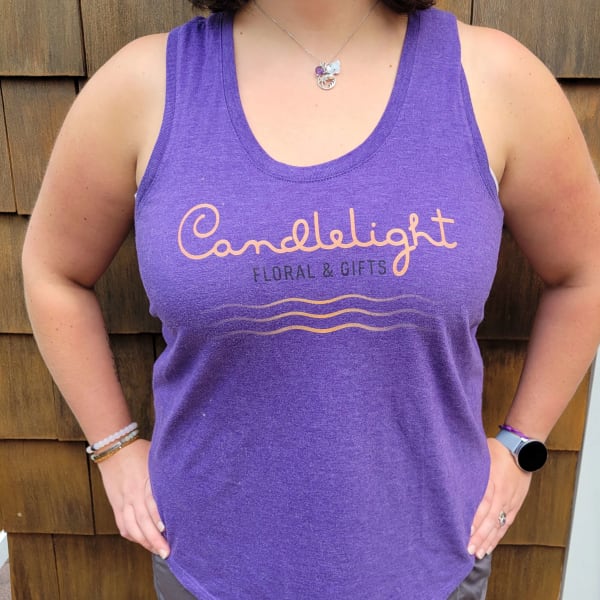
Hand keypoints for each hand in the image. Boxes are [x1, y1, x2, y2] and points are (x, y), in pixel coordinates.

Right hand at [96, 439, 169, 558]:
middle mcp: (133, 494)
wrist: (113, 448)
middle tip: (167, 552)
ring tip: (157, 551)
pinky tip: (142, 542)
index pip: (152, 503)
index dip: (159, 517)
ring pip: (131, 527)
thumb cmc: (140, 451)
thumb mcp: (156, 458)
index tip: (167, 529)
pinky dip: (132, 535)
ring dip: (144, 542)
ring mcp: (123, 501)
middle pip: (142, 520)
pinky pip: (122, 525)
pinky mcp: (116, 505)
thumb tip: (186, 480)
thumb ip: (167, 473)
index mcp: (145, 481)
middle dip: (154, 539)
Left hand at [468, 437, 531, 558]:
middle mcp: (502, 495)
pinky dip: (498, 536)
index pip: (483, 504)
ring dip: (488, 540)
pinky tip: (490, 546)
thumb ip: (470, 470)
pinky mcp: (515, 506)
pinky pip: (506, 524)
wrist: (522, 449)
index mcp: (493, 482)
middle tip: (468, 549)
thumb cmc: (497, 450)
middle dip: (479, 536)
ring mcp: (510, 502)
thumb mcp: (481, 456)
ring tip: (477, 553)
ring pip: (499, 525)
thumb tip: (452, 476)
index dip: (475, 519)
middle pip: (490, 519)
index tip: (464, 531)